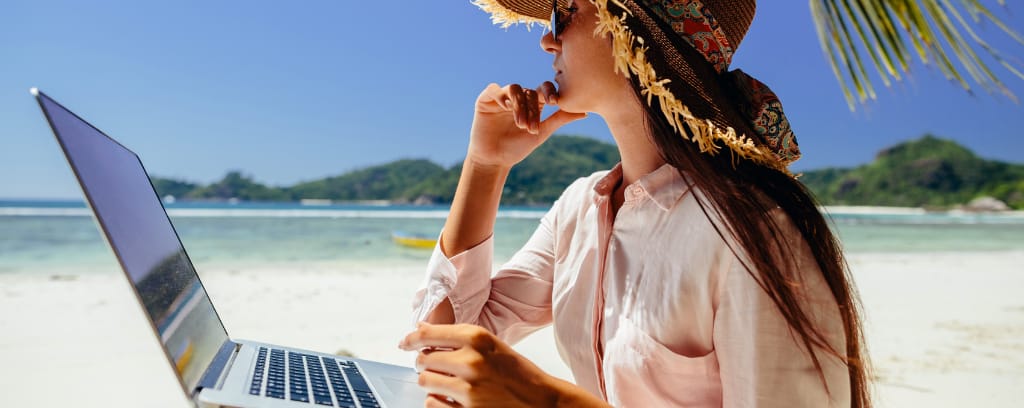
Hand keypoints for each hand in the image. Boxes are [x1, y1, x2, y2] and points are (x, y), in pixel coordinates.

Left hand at [399, 322, 559, 406]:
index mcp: (477, 338)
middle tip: (433, 365)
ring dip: (431, 382)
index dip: (411, 339)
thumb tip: (422, 329)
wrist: (541, 401)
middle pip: (423, 359)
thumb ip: (458, 337)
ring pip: (425, 382)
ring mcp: (468, 390)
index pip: (428, 335)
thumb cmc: (517, 372)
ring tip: (445, 382)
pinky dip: (436, 400)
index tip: (405, 343)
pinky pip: (432, 403)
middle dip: (424, 362)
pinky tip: (450, 398)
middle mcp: (470, 362)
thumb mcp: (491, 345)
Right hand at [467, 82, 586, 169]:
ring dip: (519, 106)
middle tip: (531, 128)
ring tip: (520, 124)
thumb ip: (560, 119)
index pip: (544, 90)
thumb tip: (585, 112)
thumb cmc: (517, 148)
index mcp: (533, 103)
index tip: (554, 103)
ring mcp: (501, 98)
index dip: (550, 92)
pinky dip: (501, 96)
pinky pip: (493, 90)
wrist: (494, 160)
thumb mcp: (541, 133)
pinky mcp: (485, 100)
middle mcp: (518, 98)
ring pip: (514, 89)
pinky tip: (505, 107)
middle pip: (529, 92)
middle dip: (532, 110)